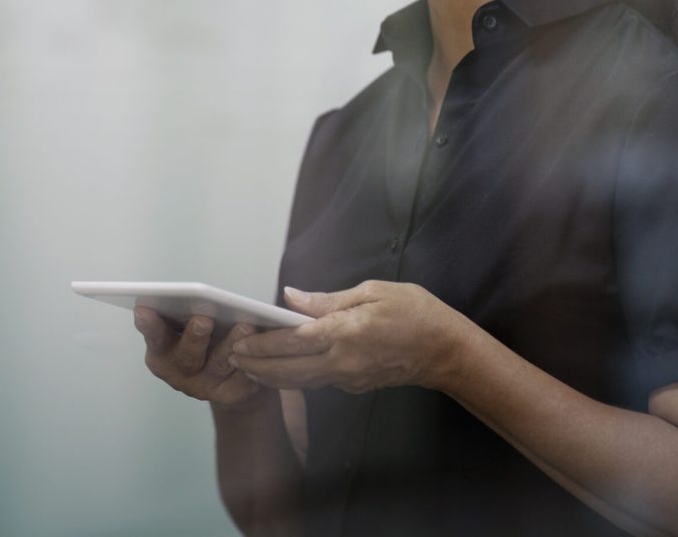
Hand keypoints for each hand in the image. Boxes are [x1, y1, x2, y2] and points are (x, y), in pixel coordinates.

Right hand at [134, 307, 268, 411]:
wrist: (234, 376)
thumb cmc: (209, 338)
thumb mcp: (193, 323)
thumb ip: (189, 311)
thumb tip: (199, 295)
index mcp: (163, 351)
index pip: (154, 337)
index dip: (149, 325)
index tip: (144, 309)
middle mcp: (179, 372)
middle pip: (185, 357)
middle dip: (194, 337)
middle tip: (203, 319)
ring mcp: (204, 387)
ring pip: (217, 365)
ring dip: (230, 344)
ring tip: (244, 325)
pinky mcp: (230, 394)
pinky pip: (241, 377)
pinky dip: (251, 360)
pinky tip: (260, 347)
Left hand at [229, 281, 467, 394]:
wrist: (444, 350)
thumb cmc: (413, 311)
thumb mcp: (371, 291)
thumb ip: (327, 300)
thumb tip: (291, 297)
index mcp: (343, 333)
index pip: (291, 342)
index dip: (262, 344)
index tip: (240, 341)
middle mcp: (342, 362)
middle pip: (289, 370)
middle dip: (257, 366)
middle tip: (233, 357)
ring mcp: (348, 379)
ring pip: (300, 381)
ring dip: (271, 376)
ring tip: (247, 366)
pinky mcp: (355, 386)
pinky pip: (317, 382)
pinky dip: (294, 377)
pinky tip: (282, 369)